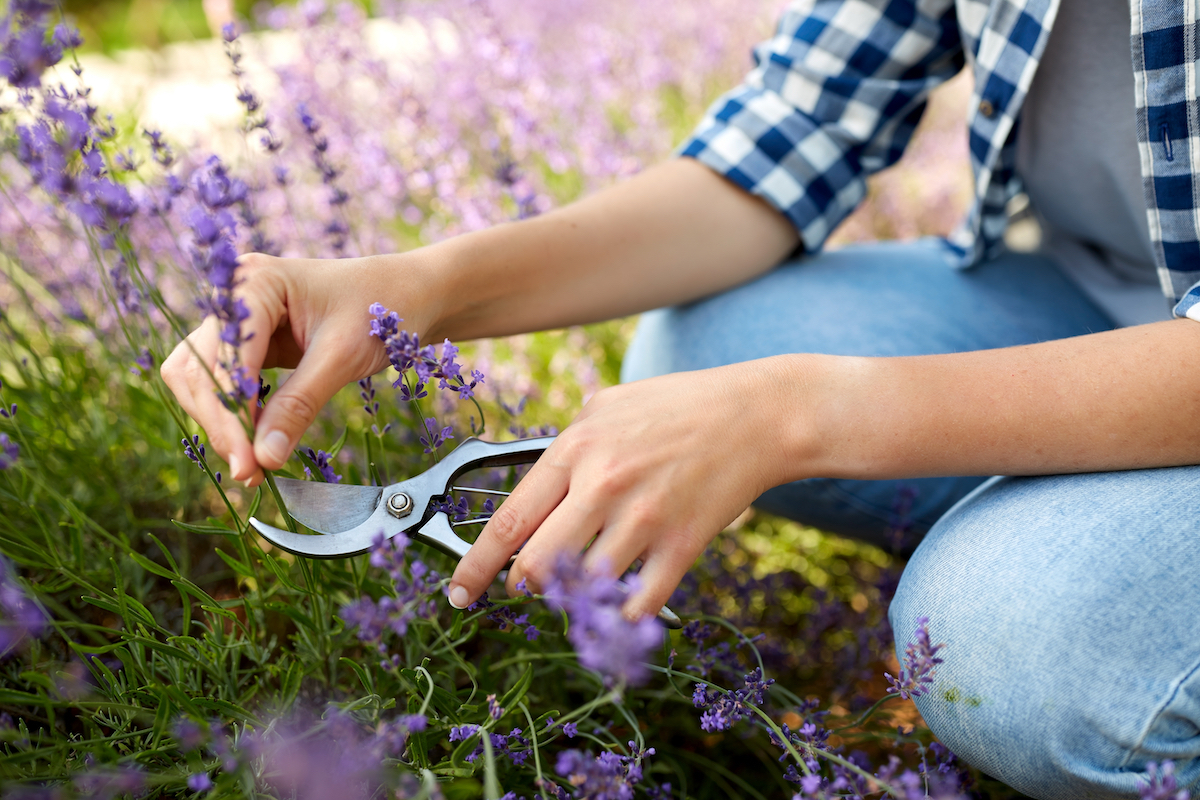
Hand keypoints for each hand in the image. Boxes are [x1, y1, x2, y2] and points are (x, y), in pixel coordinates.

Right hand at [160, 252, 436, 486]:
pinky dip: (237, 417)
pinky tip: (258, 446)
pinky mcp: (251, 344)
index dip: (230, 413)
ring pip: (203, 381)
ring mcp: (239, 320)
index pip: (223, 357)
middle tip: (249, 473)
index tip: (247, 463)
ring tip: (254, 467)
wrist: (411, 295)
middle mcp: (235, 296)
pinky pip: (227, 385)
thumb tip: (263, 459)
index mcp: (255, 282)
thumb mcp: (343, 357)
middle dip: (221, 424)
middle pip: (199, 370)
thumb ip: (299, 405)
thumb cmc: (383, 310)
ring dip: (222, 424)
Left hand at [447, 358, 797, 618]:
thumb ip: (566, 445)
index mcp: (576, 450)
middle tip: (531, 584)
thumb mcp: (608, 404)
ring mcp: (643, 519)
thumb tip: (532, 489)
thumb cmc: (680, 406)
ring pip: (584, 589)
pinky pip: (637, 604)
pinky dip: (623, 613)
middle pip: (537, 565)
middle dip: (525, 585)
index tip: (459, 593)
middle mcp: (602, 486)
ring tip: (586, 582)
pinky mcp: (682, 545)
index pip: (509, 521)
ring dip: (577, 598)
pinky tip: (625, 601)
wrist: (757, 415)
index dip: (475, 565)